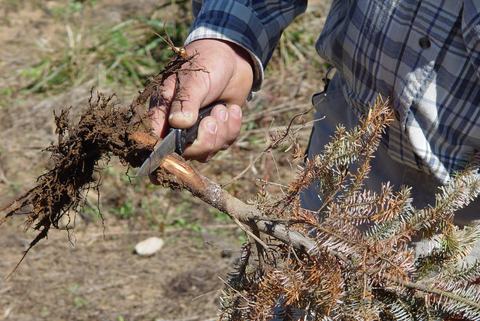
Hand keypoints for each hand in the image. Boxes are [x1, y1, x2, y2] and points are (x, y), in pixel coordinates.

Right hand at [148, 39, 253, 161]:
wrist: (232, 58)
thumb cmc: (206, 63)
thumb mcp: (194, 79)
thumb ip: (186, 101)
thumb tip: (178, 123)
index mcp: (162, 113)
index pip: (153, 142)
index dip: (160, 157)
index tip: (170, 161)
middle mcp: (176, 127)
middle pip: (184, 154)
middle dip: (203, 141)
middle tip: (212, 119)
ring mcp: (197, 131)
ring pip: (206, 151)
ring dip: (220, 132)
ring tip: (222, 109)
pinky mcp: (217, 132)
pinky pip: (225, 143)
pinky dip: (232, 128)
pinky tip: (232, 109)